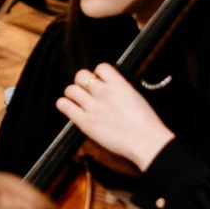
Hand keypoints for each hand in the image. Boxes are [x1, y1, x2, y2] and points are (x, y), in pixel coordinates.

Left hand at [55, 63, 175, 171]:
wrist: (145, 141)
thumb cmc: (145, 124)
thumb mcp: (135, 98)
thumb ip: (120, 90)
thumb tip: (110, 89)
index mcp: (119, 84)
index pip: (101, 67)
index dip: (97, 74)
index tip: (98, 80)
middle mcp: (104, 92)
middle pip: (81, 75)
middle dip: (81, 82)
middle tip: (85, 91)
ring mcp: (93, 107)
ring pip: (71, 89)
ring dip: (72, 93)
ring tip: (76, 100)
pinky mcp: (85, 122)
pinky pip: (64, 105)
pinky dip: (64, 105)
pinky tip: (69, 108)